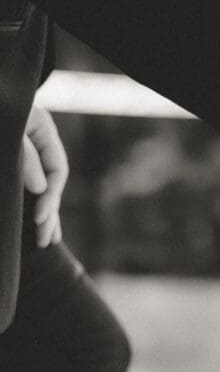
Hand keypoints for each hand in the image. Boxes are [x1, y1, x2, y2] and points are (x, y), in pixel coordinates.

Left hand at [22, 106, 67, 247]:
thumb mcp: (9, 130)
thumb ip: (26, 157)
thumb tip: (40, 190)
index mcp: (44, 130)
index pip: (57, 169)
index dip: (51, 196)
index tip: (38, 218)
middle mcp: (39, 142)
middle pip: (50, 183)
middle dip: (48, 214)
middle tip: (44, 240)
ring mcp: (26, 152)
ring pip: (39, 188)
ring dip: (43, 215)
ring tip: (46, 242)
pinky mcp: (12, 162)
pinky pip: (24, 186)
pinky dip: (30, 205)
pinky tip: (35, 225)